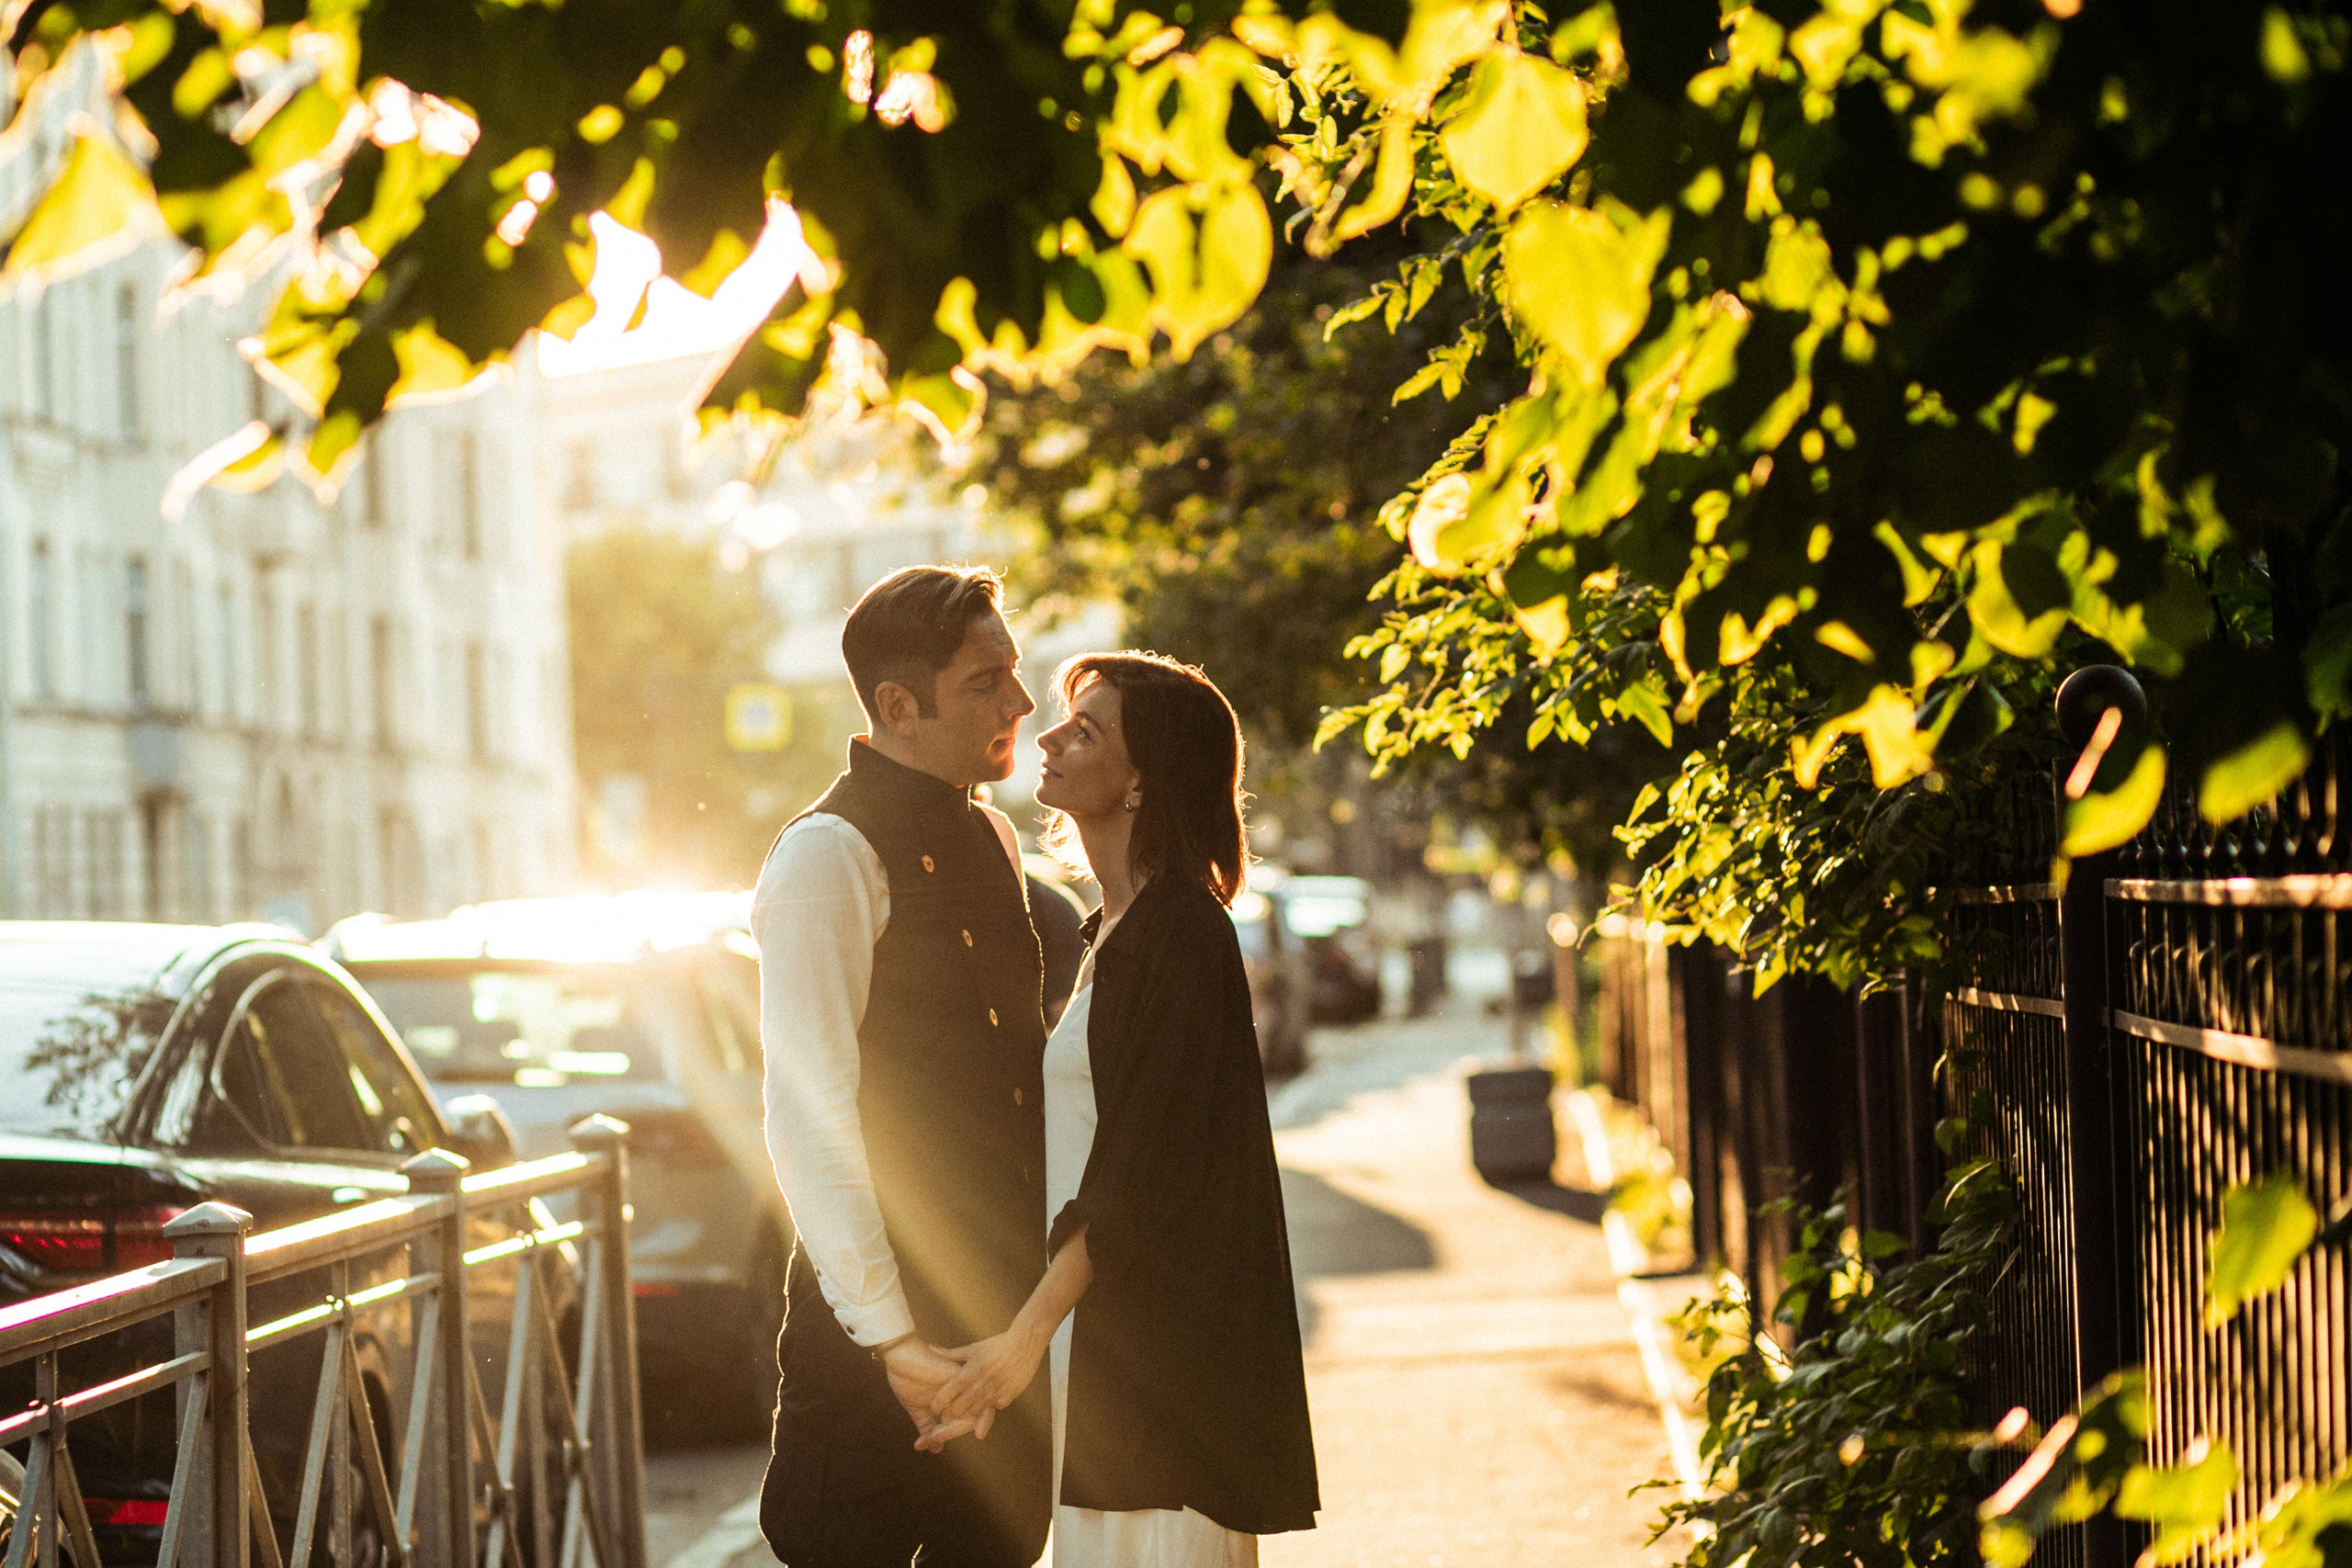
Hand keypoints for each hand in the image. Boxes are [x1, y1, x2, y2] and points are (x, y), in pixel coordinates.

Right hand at [880, 1339, 978, 1449]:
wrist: (899, 1356)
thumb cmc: (906, 1377)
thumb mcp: (917, 1408)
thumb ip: (927, 1427)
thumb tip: (935, 1449)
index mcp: (953, 1401)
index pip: (958, 1425)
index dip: (942, 1436)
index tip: (921, 1444)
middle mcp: (961, 1394)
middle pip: (968, 1421)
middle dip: (949, 1433)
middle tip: (931, 1438)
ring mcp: (963, 1385)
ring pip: (970, 1414)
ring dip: (951, 1428)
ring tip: (935, 1434)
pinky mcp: (961, 1377)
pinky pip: (970, 1400)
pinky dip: (962, 1416)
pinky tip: (945, 1421)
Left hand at [928, 1327, 1047, 1433]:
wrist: (1024, 1343)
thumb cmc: (997, 1344)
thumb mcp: (972, 1348)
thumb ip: (949, 1353)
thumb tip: (930, 1347)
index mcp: (966, 1374)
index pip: (944, 1397)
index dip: (937, 1404)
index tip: (936, 1406)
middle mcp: (977, 1387)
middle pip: (957, 1410)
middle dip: (953, 1411)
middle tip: (953, 1407)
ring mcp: (992, 1394)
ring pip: (974, 1413)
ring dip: (971, 1409)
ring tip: (973, 1402)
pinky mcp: (1007, 1398)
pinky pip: (993, 1409)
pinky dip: (991, 1405)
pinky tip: (992, 1396)